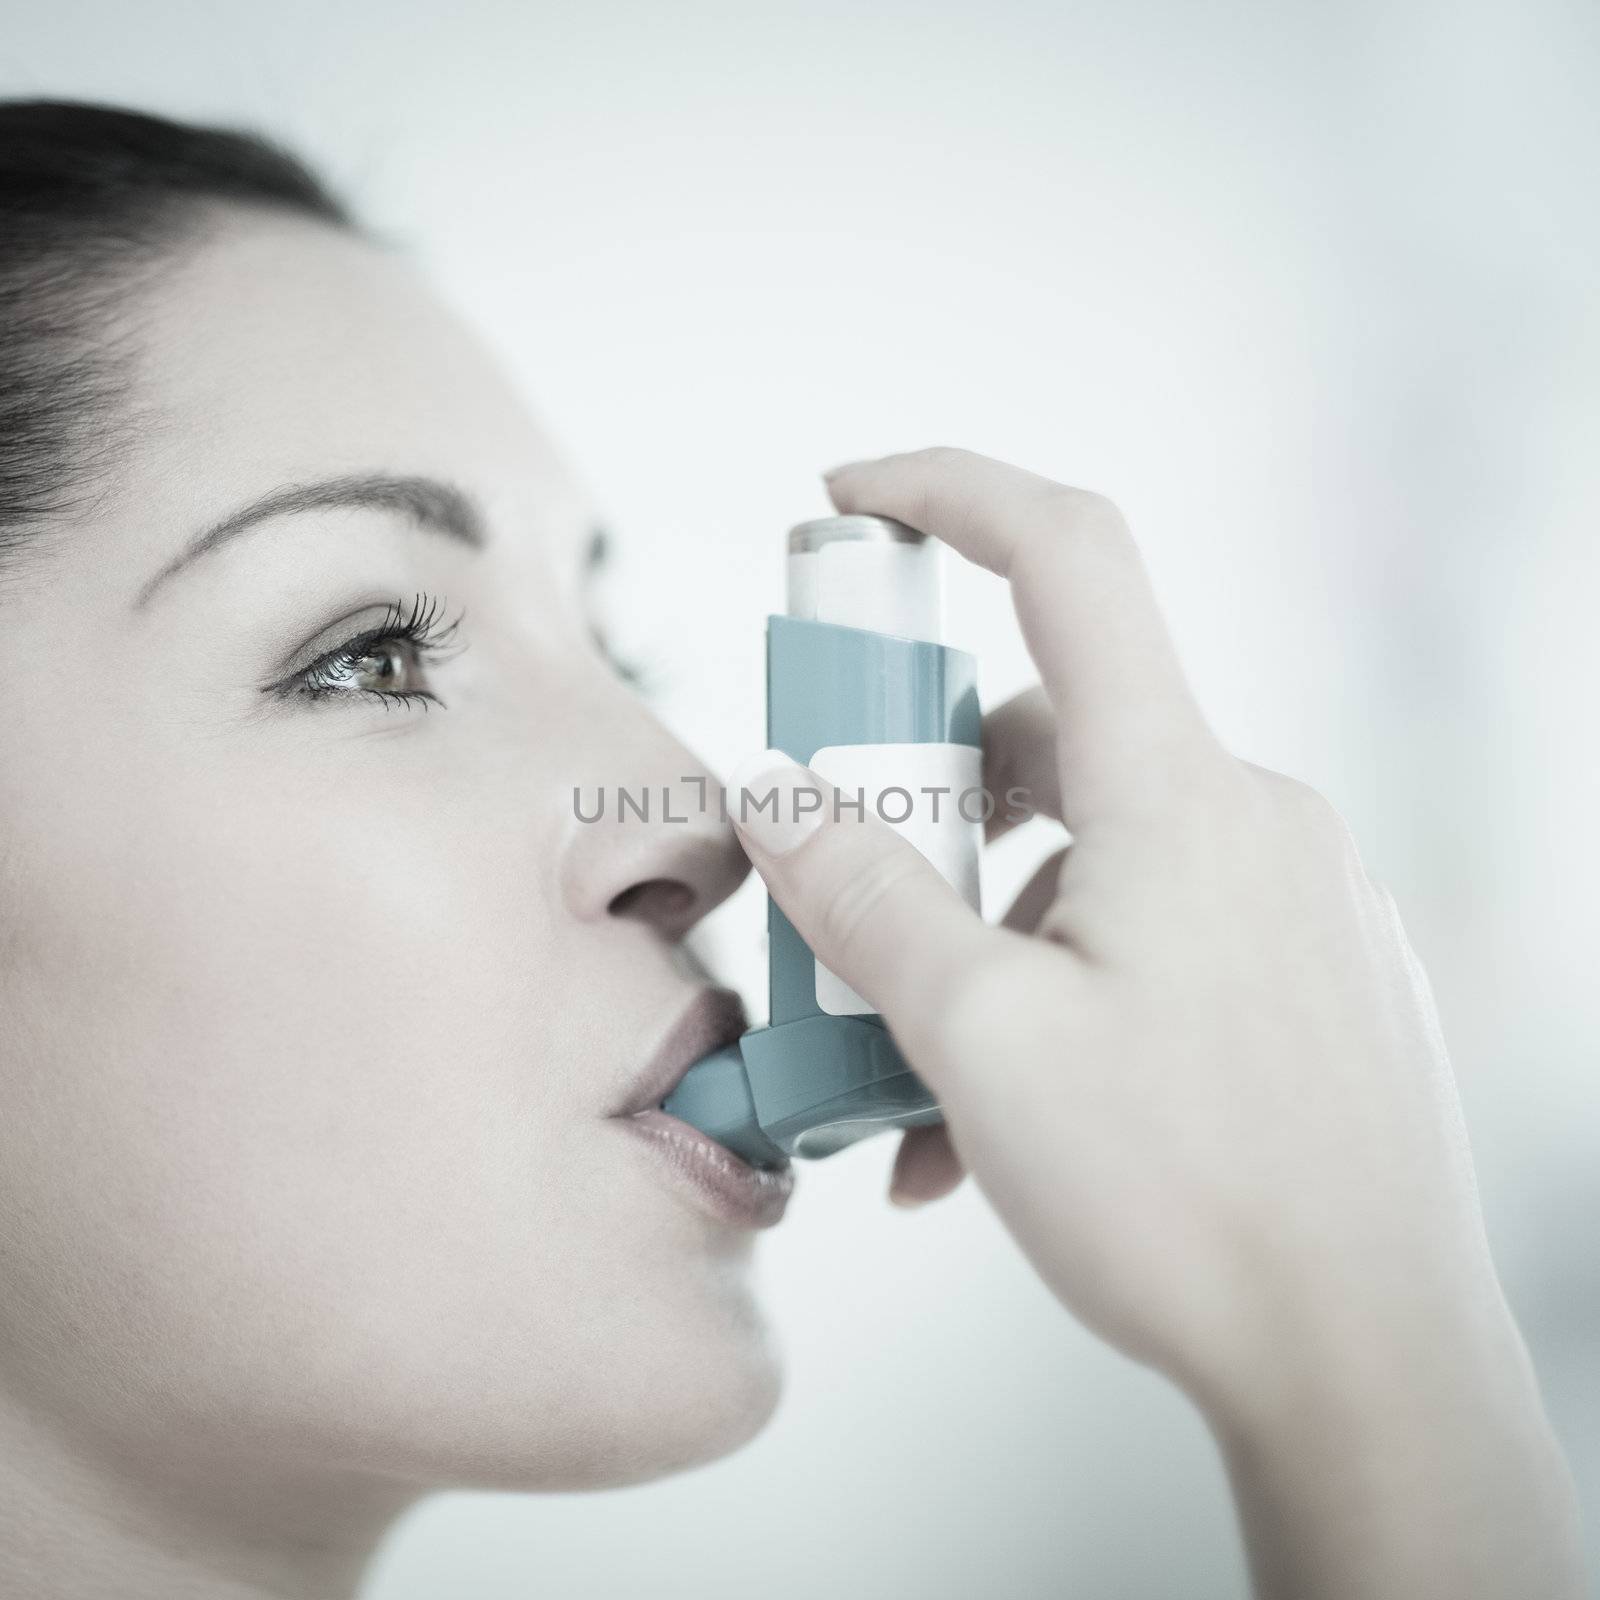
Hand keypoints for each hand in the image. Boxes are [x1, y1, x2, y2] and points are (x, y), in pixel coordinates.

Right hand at [727, 447, 1585, 1599]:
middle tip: (853, 903)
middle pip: (1053, 732)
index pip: (1067, 558)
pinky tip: (1006, 1119)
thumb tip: (782, 801)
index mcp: (1177, 794)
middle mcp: (1249, 817)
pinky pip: (1152, 932)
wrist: (1368, 1359)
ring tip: (923, 1088)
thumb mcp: (981, 1040)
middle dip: (932, 803)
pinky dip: (1062, 988)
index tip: (849, 500)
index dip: (950, 491)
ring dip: (987, 939)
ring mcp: (1290, 896)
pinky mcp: (1304, 971)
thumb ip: (865, 900)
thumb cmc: (1185, 1197)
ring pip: (1091, 857)